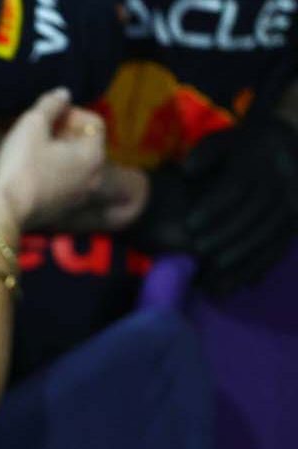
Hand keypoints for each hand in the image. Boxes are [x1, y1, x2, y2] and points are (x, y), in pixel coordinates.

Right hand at [0, 88, 109, 233]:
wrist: (4, 212)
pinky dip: (53, 172)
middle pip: (86, 144)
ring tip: (31, 151)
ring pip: (75, 164)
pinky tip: (29, 172)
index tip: (47, 116)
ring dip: (58, 153)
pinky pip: (65, 182)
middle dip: (64, 133)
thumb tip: (63, 93)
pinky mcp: (63, 209)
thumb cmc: (20, 165)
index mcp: (93, 154)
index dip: (71, 113)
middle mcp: (94, 176)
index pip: (94, 123)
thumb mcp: (32, 125)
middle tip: (37, 131)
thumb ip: (50, 104)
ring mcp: (80, 196)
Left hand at [181, 114, 297, 296]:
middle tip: (200, 252)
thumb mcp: (227, 140)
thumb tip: (188, 171)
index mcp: (259, 162)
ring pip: (270, 234)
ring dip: (244, 258)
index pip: (235, 188)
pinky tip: (247, 284)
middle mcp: (281, 183)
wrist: (292, 138)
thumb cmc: (247, 144)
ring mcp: (293, 203)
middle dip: (226, 236)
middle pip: (253, 214)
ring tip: (218, 276)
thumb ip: (206, 153)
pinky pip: (283, 245)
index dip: (213, 207)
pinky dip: (264, 265)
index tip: (190, 224)